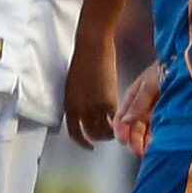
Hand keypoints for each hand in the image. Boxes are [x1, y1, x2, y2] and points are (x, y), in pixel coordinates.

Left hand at [62, 33, 118, 149]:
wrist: (92, 47)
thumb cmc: (83, 61)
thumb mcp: (73, 87)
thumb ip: (78, 102)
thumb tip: (85, 113)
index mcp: (69, 105)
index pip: (74, 132)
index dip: (82, 142)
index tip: (88, 145)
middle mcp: (79, 109)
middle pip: (90, 134)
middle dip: (98, 138)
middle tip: (106, 136)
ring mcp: (94, 106)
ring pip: (103, 131)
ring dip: (111, 133)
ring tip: (117, 129)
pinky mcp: (108, 101)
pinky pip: (115, 120)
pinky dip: (120, 123)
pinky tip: (123, 121)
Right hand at [114, 61, 162, 156]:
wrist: (186, 63)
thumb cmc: (166, 68)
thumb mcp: (149, 84)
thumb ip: (139, 102)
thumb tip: (126, 120)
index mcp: (133, 96)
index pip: (121, 117)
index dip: (120, 130)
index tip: (123, 141)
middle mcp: (142, 105)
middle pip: (134, 127)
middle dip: (134, 140)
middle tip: (138, 151)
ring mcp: (154, 110)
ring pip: (146, 130)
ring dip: (145, 141)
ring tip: (149, 151)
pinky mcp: (167, 113)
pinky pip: (159, 128)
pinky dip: (158, 137)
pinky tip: (159, 144)